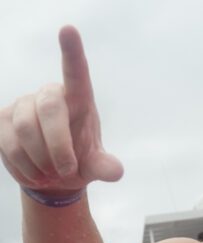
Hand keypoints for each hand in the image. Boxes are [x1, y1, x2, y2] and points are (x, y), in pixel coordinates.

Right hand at [0, 26, 122, 191]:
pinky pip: (8, 144)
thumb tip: (116, 171)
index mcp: (78, 100)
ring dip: (41, 160)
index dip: (72, 53)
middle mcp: (49, 96)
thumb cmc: (79, 162)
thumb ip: (105, 167)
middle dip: (59, 145)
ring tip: (52, 175)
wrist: (53, 176)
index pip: (76, 73)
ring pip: (26, 129)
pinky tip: (36, 175)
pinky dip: (25, 167)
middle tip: (68, 172)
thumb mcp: (96, 166)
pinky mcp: (2, 120)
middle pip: (49, 109)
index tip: (69, 30)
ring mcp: (23, 105)